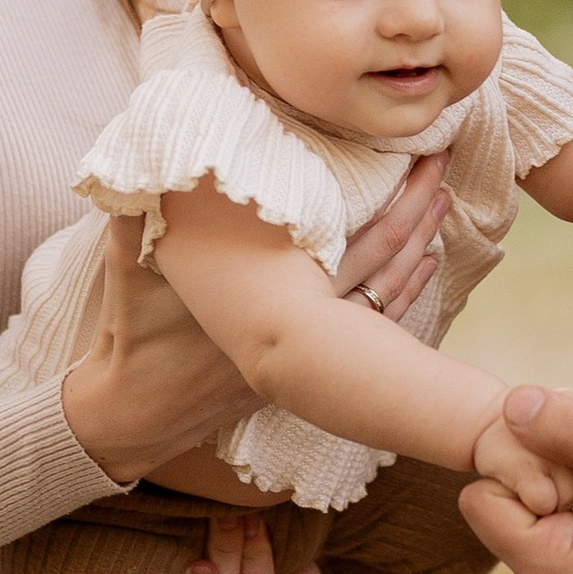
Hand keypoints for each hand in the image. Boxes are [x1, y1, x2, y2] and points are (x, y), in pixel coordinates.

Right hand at [61, 157, 448, 487]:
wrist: (139, 413)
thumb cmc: (136, 339)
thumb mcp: (130, 273)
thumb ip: (134, 219)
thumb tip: (130, 170)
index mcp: (276, 293)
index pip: (358, 241)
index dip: (398, 201)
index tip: (421, 160)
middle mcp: (306, 322)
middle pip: (382, 261)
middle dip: (416, 213)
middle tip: (442, 166)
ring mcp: (312, 347)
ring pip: (384, 293)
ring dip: (416, 248)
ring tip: (441, 203)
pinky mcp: (308, 361)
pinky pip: (371, 320)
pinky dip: (400, 290)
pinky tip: (420, 266)